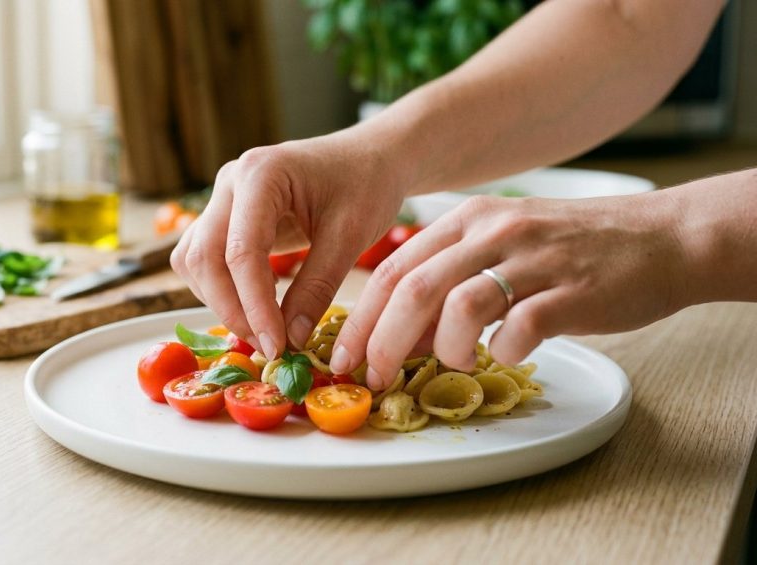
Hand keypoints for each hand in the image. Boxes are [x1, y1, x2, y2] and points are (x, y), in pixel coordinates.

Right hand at [170, 133, 407, 359]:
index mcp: (261, 174)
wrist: (370, 158)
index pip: (241, 252)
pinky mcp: (226, 216)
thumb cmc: (366, 185)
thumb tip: (290, 340)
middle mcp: (231, 182)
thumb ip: (317, 287)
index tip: (276, 346)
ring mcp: (223, 198)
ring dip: (221, 301)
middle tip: (269, 346)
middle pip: (204, 258)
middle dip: (231, 309)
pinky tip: (259, 302)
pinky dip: (222, 288)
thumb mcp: (350, 236)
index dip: (254, 306)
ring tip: (264, 328)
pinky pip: (203, 259)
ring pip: (194, 261)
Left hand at [329, 191, 689, 389]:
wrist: (663, 238)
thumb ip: (452, 279)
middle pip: (415, 288)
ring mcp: (534, 259)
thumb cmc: (575, 248)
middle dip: (383, 340)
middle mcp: (494, 232)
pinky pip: (519, 328)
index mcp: (470, 219)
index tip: (344, 354)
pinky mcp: (571, 291)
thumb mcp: (504, 244)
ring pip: (459, 305)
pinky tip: (505, 355)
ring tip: (454, 362)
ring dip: (443, 348)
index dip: (362, 316)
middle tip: (374, 376)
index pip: (396, 267)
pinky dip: (501, 352)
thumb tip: (405, 335)